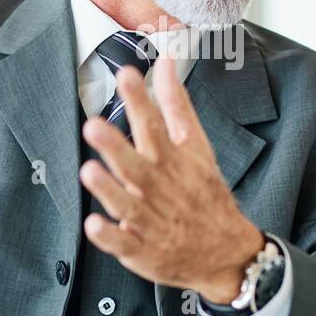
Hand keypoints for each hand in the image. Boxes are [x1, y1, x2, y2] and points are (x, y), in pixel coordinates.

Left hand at [79, 57, 262, 304]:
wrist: (226, 253)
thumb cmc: (205, 194)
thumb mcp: (197, 147)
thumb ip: (176, 105)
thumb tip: (167, 62)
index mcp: (173, 161)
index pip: (156, 125)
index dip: (140, 100)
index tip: (127, 75)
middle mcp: (160, 188)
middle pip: (137, 165)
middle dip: (116, 147)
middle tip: (93, 126)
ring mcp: (152, 221)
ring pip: (127, 204)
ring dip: (109, 189)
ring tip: (89, 171)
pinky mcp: (142, 250)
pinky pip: (124, 244)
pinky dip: (110, 236)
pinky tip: (94, 224)